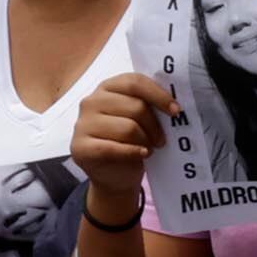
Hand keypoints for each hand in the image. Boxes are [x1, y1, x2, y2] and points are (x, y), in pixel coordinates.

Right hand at [70, 71, 173, 210]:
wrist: (113, 175)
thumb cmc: (130, 141)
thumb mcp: (139, 118)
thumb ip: (148, 104)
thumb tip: (173, 104)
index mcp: (107, 88)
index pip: (135, 82)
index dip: (158, 95)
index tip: (176, 111)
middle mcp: (91, 102)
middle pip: (135, 107)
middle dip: (154, 126)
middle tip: (160, 139)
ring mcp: (82, 124)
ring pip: (128, 128)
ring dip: (145, 141)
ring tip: (148, 147)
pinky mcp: (80, 147)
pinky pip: (114, 148)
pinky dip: (133, 152)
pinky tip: (141, 154)